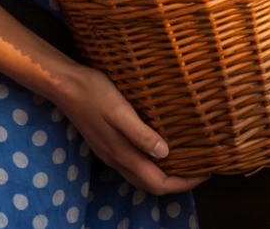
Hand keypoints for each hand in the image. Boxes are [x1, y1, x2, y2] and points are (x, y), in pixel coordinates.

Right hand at [55, 64, 208, 194]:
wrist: (65, 85)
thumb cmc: (95, 93)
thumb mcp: (120, 110)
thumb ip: (141, 134)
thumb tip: (165, 154)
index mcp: (122, 154)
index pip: (158, 183)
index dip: (183, 183)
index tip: (204, 172)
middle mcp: (116, 159)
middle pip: (151, 184)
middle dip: (177, 183)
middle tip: (198, 168)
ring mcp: (110, 153)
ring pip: (141, 176)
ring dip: (164, 175)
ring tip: (184, 160)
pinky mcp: (106, 143)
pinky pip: (134, 164)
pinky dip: (151, 164)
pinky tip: (159, 147)